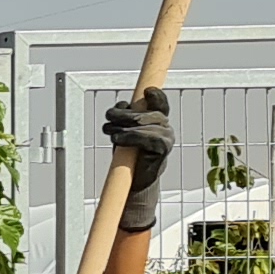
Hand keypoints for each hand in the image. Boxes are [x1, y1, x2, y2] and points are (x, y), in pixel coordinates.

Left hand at [104, 86, 172, 232]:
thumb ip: (125, 117)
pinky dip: (129, 136)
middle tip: (108, 116)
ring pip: (143, 123)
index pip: (160, 103)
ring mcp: (167, 138)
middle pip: (146, 112)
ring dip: (122, 125)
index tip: (146, 91)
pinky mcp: (163, 149)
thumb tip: (121, 104)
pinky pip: (145, 137)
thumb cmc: (128, 156)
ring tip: (109, 131)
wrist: (134, 182)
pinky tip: (118, 139)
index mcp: (158, 121)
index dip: (156, 96)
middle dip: (123, 113)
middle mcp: (165, 127)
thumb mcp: (124, 132)